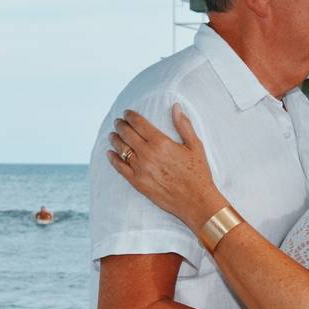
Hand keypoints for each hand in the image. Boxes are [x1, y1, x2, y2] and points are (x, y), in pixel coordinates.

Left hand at [108, 104, 226, 229]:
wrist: (195, 201)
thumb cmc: (198, 173)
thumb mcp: (195, 146)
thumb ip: (183, 125)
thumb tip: (175, 107)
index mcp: (161, 143)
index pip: (139, 124)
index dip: (130, 116)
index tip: (127, 113)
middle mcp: (147, 154)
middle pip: (127, 134)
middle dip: (120, 125)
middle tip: (118, 122)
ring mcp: (140, 169)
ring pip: (121, 149)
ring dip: (115, 139)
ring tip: (113, 135)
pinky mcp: (137, 182)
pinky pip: (119, 168)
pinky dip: (113, 158)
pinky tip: (110, 153)